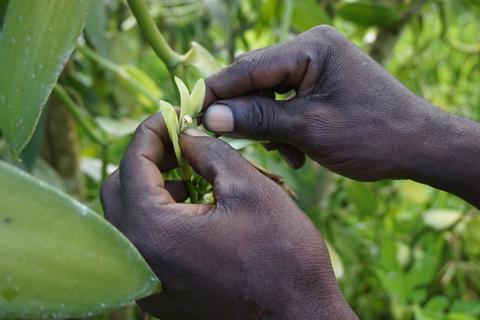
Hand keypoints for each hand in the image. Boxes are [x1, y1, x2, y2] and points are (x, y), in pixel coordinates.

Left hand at [100, 113, 356, 319]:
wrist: (300, 318)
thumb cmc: (282, 254)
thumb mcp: (250, 188)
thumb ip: (210, 153)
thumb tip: (187, 136)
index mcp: (153, 231)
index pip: (133, 163)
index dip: (152, 131)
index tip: (171, 114)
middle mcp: (138, 262)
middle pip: (119, 191)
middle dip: (148, 159)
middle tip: (179, 142)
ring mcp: (148, 283)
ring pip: (130, 219)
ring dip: (153, 188)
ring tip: (189, 173)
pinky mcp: (162, 295)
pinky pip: (145, 245)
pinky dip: (161, 217)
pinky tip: (193, 207)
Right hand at [202, 25, 443, 180]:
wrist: (419, 146)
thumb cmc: (371, 135)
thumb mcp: (308, 129)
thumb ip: (256, 119)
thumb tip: (208, 115)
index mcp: (311, 48)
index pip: (248, 67)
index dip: (216, 92)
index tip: (191, 116)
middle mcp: (312, 49)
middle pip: (256, 78)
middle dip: (246, 113)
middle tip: (236, 143)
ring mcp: (317, 66)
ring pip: (269, 93)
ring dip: (267, 125)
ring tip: (284, 153)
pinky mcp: (321, 84)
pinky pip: (286, 101)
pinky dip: (284, 126)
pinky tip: (296, 151)